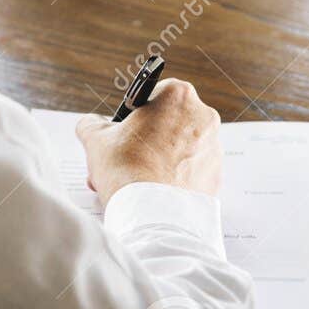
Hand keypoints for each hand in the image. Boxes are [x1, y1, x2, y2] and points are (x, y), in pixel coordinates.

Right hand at [75, 79, 221, 204]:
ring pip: (180, 148)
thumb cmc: (126, 170)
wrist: (151, 214)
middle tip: (125, 158)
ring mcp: (213, 147)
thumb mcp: (96, 138)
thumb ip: (92, 123)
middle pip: (169, 123)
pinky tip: (152, 191)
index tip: (128, 127)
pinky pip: (191, 171)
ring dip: (158, 159)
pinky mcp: (216, 175)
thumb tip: (92, 124)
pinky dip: (174, 178)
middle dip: (146, 139)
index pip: (155, 94)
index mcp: (178, 95)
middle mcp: (203, 116)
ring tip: (134, 180)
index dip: (137, 113)